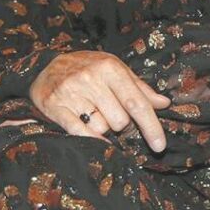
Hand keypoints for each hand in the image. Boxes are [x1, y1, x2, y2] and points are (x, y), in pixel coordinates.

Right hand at [30, 50, 171, 150]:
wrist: (45, 64)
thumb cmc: (89, 68)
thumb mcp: (116, 70)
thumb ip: (140, 88)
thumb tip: (164, 104)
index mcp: (110, 68)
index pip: (137, 103)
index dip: (151, 126)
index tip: (159, 145)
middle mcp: (91, 79)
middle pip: (120, 120)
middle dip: (122, 125)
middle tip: (114, 116)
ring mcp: (71, 92)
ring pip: (101, 128)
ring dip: (104, 128)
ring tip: (97, 115)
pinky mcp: (54, 106)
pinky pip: (79, 131)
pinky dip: (91, 139)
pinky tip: (96, 138)